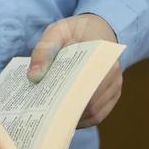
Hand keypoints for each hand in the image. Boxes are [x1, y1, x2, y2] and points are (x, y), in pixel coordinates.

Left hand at [26, 13, 122, 128]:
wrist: (97, 28)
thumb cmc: (75, 31)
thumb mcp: (56, 31)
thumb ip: (44, 50)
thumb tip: (34, 77)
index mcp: (101, 54)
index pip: (87, 82)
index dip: (69, 97)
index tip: (49, 105)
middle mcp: (113, 72)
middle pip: (91, 102)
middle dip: (68, 111)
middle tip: (44, 117)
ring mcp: (114, 84)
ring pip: (95, 112)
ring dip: (74, 118)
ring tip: (50, 120)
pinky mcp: (112, 94)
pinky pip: (99, 114)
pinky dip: (82, 120)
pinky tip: (64, 119)